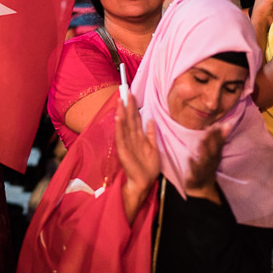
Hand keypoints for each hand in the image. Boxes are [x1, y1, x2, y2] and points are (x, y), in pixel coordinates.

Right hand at [116, 92, 159, 215]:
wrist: (143, 183)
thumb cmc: (147, 167)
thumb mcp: (153, 147)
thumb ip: (151, 134)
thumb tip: (150, 120)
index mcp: (138, 137)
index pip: (135, 118)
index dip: (133, 106)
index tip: (131, 93)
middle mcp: (131, 138)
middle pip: (129, 118)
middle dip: (127, 105)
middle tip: (125, 90)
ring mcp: (126, 143)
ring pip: (124, 124)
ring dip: (122, 112)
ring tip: (120, 100)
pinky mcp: (123, 150)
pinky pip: (121, 136)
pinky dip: (119, 126)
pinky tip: (118, 117)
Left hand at [184, 122, 227, 200]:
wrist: (200, 188)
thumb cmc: (206, 167)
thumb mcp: (213, 154)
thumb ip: (217, 140)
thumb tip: (225, 124)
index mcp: (215, 156)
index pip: (219, 144)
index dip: (220, 134)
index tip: (221, 123)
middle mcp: (211, 163)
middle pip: (213, 151)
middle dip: (213, 140)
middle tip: (212, 128)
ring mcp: (203, 170)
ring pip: (204, 160)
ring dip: (204, 150)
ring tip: (202, 140)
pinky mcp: (194, 177)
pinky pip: (194, 171)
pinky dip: (192, 165)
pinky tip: (189, 157)